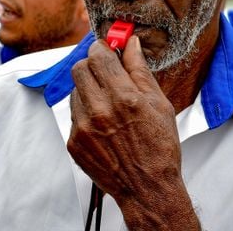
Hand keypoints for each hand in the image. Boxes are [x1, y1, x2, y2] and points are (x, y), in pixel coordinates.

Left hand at [69, 35, 198, 229]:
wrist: (147, 188)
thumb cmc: (159, 147)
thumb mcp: (159, 104)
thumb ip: (140, 70)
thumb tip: (130, 44)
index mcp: (124, 97)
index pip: (98, 56)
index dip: (102, 48)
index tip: (106, 50)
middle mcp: (99, 111)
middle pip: (79, 68)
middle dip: (92, 65)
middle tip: (105, 72)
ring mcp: (82, 128)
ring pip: (75, 91)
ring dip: (88, 90)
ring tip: (108, 105)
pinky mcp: (74, 142)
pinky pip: (73, 115)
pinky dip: (85, 113)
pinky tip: (103, 125)